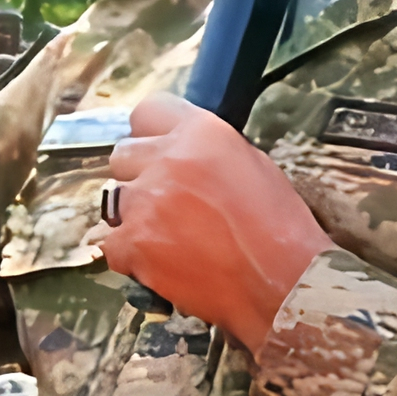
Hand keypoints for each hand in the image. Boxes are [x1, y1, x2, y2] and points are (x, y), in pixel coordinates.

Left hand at [96, 95, 335, 350]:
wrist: (284, 283)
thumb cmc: (279, 227)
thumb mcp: (252, 165)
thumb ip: (206, 151)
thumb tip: (178, 151)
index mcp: (201, 132)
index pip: (147, 112)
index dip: (150, 134)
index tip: (156, 151)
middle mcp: (166, 159)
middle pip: (122, 156)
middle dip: (139, 176)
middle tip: (167, 202)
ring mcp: (144, 202)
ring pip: (114, 201)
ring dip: (134, 217)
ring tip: (170, 238)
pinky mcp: (132, 243)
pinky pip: (112, 244)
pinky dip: (132, 256)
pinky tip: (163, 263)